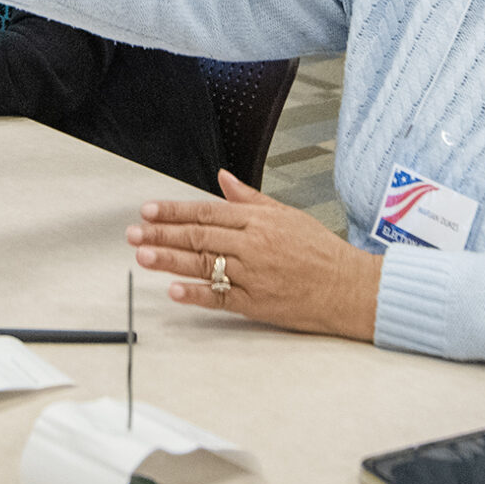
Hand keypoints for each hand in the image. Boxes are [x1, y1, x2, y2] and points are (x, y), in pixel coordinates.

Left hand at [126, 170, 382, 340]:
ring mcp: (255, 276)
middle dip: (162, 234)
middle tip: (134, 234)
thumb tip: (223, 178)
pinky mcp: (258, 304)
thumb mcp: (287, 215)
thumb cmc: (321, 252)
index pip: (207, 211)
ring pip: (204, 265)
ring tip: (143, 256)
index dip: (174, 211)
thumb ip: (251, 198)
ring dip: (170, 260)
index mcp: (260, 221)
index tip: (148, 211)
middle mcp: (254, 246)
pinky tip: (174, 291)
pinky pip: (221, 298)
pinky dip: (197, 295)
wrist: (350, 287)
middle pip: (200, 236)